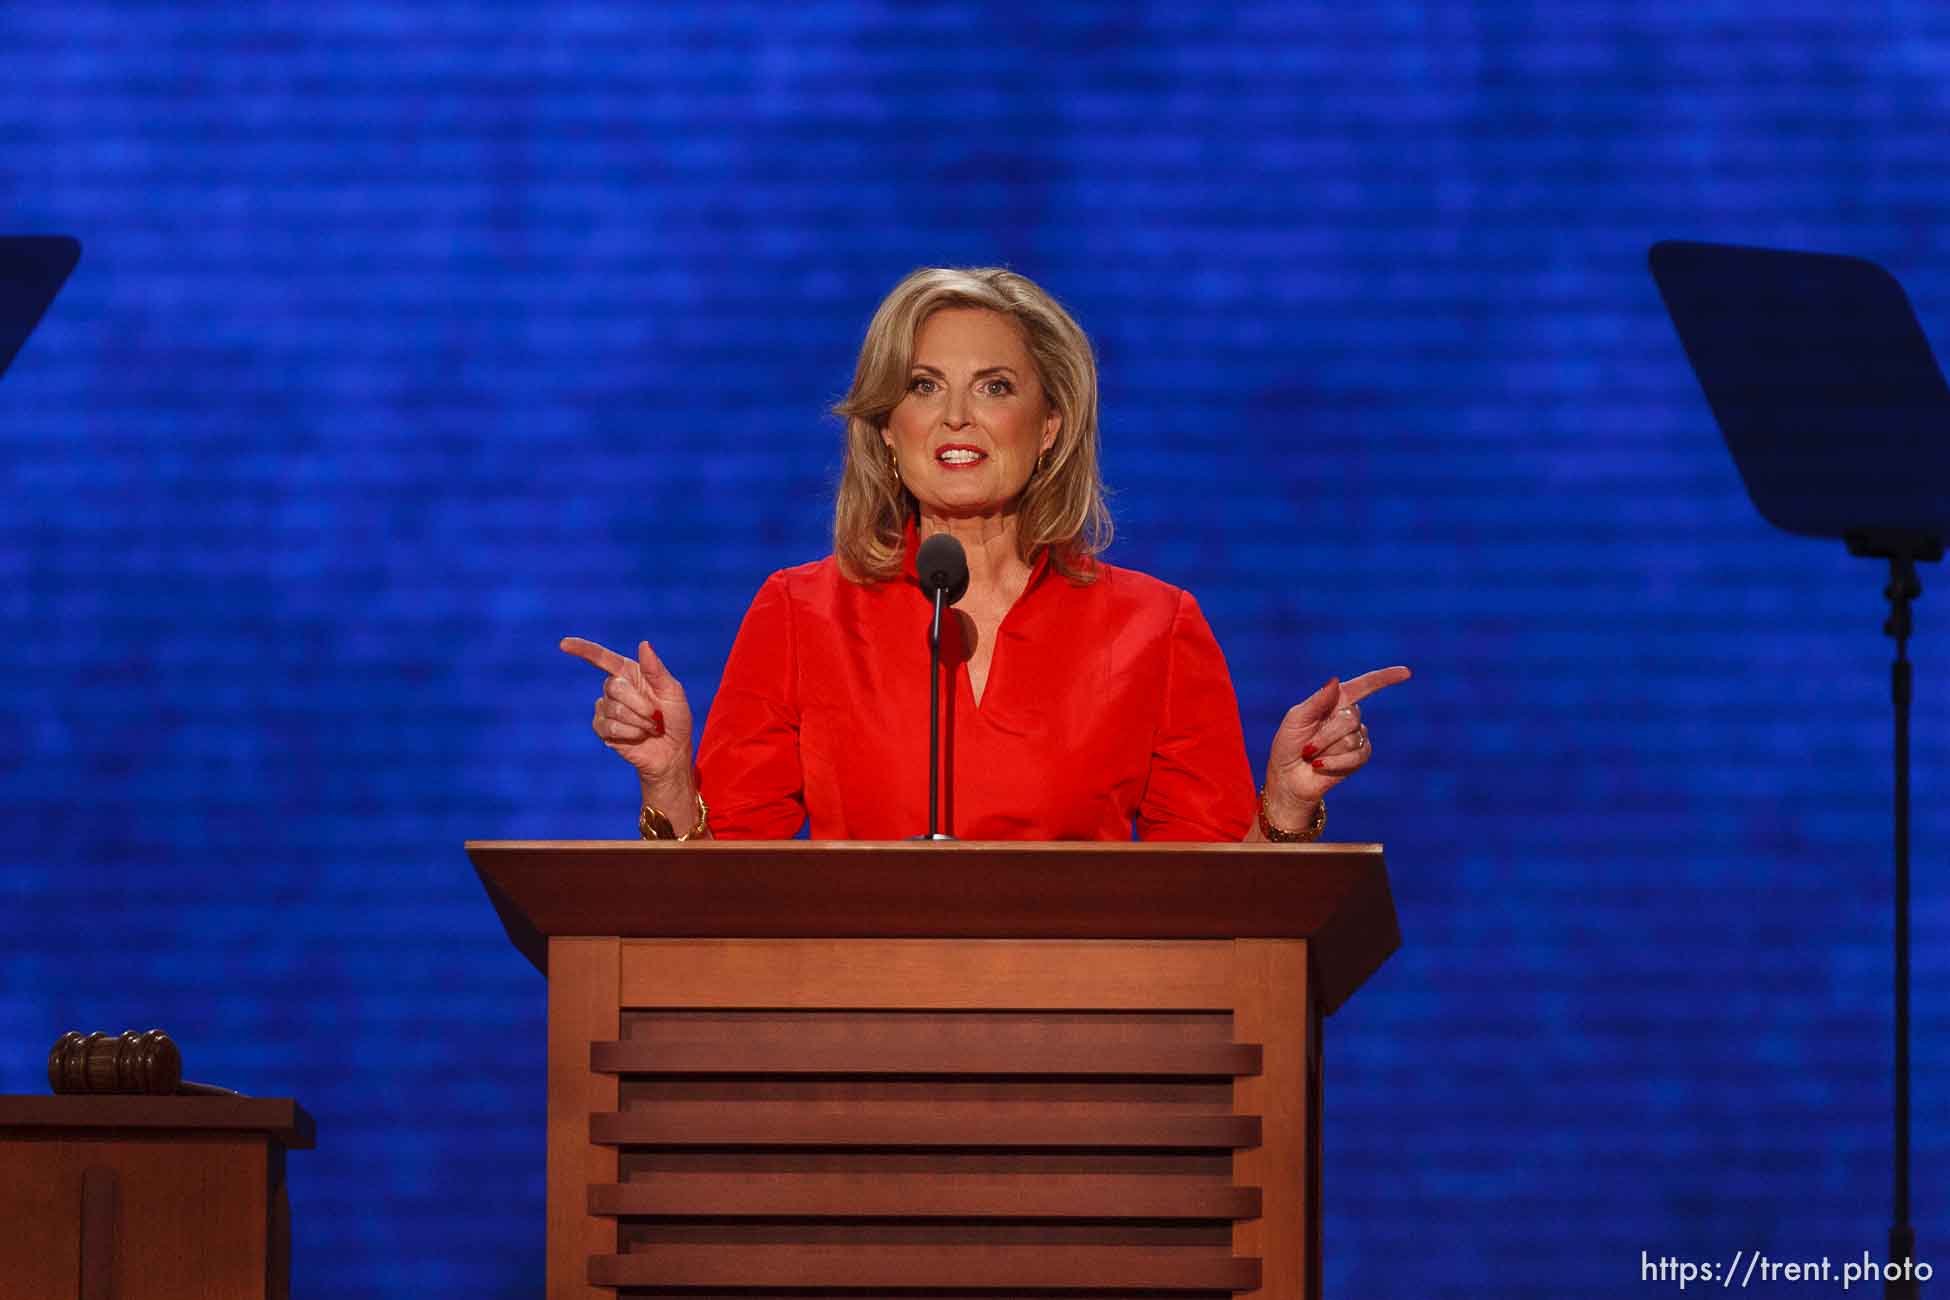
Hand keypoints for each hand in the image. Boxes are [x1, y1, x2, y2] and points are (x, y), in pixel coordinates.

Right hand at [559, 636, 695, 795]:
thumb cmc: (675, 718)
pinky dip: (630, 733)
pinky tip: (638, 736)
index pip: (603, 658)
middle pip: (614, 687)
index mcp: (631, 673)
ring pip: (614, 709)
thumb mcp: (673, 692)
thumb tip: (644, 644)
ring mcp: (606, 708)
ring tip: (651, 727)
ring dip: (638, 721)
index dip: (583, 649)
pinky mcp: (602, 729)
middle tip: (655, 715)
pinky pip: (609, 727)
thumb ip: (656, 670)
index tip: (564, 644)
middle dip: (639, 704)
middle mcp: (615, 688)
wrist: (672, 750)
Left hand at [1263, 666, 1411, 828]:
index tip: (1406, 673)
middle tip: (1306, 747)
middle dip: (1325, 735)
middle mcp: (1349, 716)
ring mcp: (1357, 736)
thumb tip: (1336, 680)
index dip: (1385, 678)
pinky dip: (1336, 762)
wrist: (1288, 777)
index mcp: (1335, 700)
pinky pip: (1358, 755)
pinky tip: (1320, 765)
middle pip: (1350, 717)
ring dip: (1326, 749)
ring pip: (1352, 737)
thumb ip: (1317, 701)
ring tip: (1312, 756)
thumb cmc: (1288, 744)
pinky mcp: (1360, 756)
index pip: (1364, 686)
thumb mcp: (1296, 719)